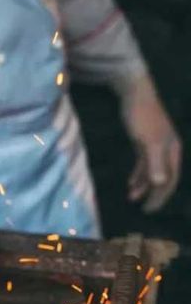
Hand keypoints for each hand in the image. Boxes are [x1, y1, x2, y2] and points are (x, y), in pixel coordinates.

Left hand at [118, 74, 181, 212]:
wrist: (134, 94)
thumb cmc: (142, 117)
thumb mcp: (148, 141)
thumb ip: (154, 162)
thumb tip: (160, 183)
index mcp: (172, 150)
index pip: (170, 179)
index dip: (161, 196)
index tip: (150, 209)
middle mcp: (167, 149)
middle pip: (163, 177)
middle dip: (154, 194)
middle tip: (144, 209)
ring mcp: (156, 146)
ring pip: (152, 171)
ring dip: (143, 185)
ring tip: (131, 198)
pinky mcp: (144, 142)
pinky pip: (144, 163)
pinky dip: (138, 174)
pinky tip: (130, 184)